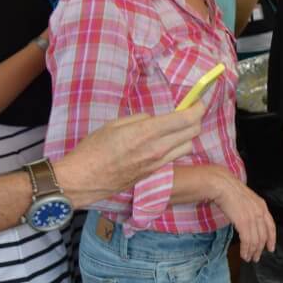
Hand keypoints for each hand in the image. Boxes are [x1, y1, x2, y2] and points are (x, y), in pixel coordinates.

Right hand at [55, 106, 204, 208]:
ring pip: (188, 146)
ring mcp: (157, 163)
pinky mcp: (154, 173)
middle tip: (190, 111)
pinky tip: (166, 142)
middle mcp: (157, 149)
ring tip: (177, 128)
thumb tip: (154, 119)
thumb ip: (140, 119)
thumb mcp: (114, 125)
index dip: (197, 108)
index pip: (185, 120)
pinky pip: (175, 157)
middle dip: (195, 119)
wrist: (83, 180)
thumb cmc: (93, 150)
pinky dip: (176, 147)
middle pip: (192, 132)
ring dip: (187, 135)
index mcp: (146, 133)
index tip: (199, 101)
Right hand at [211, 174, 275, 261]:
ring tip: (248, 258)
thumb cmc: (230, 191)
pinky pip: (247, 241)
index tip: (270, 248)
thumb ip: (251, 210)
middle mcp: (260, 212)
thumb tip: (249, 221)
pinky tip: (244, 254)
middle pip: (264, 236)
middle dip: (260, 249)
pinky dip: (246, 250)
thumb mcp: (246, 199)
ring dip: (252, 252)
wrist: (222, 185)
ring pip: (256, 240)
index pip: (271, 226)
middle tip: (256, 257)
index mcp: (262, 206)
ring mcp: (252, 218)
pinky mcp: (243, 223)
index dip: (272, 239)